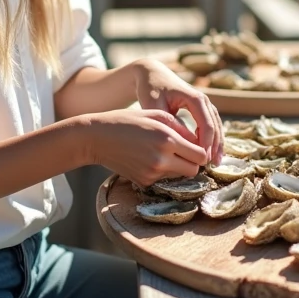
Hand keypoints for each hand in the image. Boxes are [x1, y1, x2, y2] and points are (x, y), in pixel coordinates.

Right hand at [82, 109, 209, 187]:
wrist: (96, 138)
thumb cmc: (127, 121)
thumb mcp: (155, 115)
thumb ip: (180, 127)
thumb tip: (198, 141)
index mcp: (167, 139)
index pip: (200, 155)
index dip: (202, 152)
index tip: (196, 146)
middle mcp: (161, 159)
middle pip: (193, 170)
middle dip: (193, 163)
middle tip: (185, 152)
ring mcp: (152, 173)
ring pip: (179, 176)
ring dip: (177, 166)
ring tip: (163, 152)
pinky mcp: (143, 182)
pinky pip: (162, 179)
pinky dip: (161, 171)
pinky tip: (148, 158)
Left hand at [129, 58, 223, 164]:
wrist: (152, 74)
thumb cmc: (151, 90)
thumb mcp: (155, 106)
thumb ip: (169, 123)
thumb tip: (182, 141)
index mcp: (194, 98)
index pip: (206, 124)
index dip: (206, 143)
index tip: (202, 160)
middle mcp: (203, 99)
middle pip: (215, 125)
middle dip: (215, 146)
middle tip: (211, 165)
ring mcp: (204, 103)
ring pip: (217, 125)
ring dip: (217, 143)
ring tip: (216, 162)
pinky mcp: (201, 108)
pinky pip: (212, 124)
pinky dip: (213, 138)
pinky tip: (211, 152)